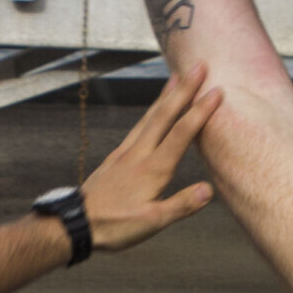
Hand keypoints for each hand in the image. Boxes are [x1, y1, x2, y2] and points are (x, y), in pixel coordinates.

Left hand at [79, 63, 220, 251]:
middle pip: (164, 115)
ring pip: (149, 117)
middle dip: (184, 89)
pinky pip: (138, 127)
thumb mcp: (152, 222)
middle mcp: (139, 154)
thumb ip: (181, 205)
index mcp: (153, 168)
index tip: (217, 91)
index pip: (182, 133)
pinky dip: (150, 112)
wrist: (76, 223)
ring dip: (165, 96)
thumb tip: (209, 189)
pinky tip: (153, 111)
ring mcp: (125, 153)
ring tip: (177, 78)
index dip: (200, 111)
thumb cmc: (115, 225)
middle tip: (198, 66)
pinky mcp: (116, 157)